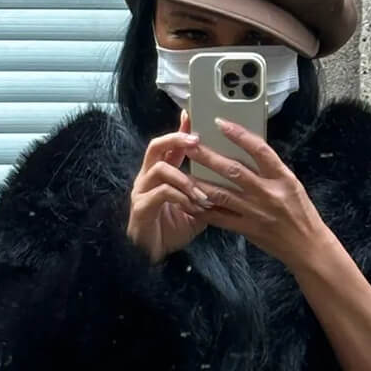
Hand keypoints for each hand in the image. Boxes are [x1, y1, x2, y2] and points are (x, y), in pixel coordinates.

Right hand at [126, 111, 216, 262]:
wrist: (150, 256)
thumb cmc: (171, 231)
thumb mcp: (196, 209)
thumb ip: (206, 193)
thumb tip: (230, 184)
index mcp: (162, 175)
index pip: (170, 145)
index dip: (181, 129)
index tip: (193, 114)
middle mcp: (148, 177)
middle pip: (156, 146)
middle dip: (177, 139)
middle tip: (196, 141)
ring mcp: (141, 191)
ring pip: (161, 169)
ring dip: (186, 179)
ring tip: (203, 194)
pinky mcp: (141, 207)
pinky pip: (161, 193)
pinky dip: (181, 198)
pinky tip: (194, 207)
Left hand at [188, 120, 331, 267]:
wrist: (307, 246)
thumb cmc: (300, 212)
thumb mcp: (291, 184)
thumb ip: (270, 170)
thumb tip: (246, 150)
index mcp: (283, 178)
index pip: (259, 150)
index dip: (239, 135)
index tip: (220, 123)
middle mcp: (268, 193)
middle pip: (234, 170)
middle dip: (209, 157)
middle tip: (191, 145)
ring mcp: (256, 212)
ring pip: (222, 194)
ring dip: (200, 182)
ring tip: (183, 172)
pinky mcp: (247, 229)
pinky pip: (220, 218)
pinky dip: (203, 209)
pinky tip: (189, 202)